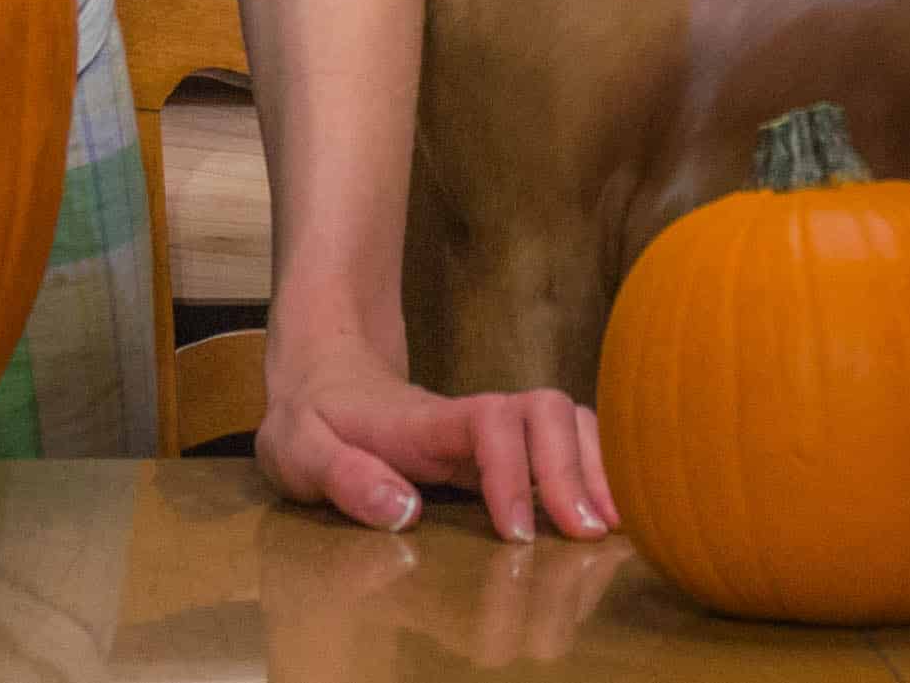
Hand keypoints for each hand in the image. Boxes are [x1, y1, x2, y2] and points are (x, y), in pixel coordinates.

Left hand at [255, 345, 614, 545]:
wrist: (324, 374)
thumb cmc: (312, 419)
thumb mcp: (296, 449)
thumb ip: (344, 478)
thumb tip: (405, 513)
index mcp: (424, 420)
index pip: (490, 422)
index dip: (514, 472)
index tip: (518, 533)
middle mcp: (470, 417)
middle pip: (547, 412)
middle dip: (573, 470)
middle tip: (588, 536)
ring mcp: (491, 428)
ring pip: (566, 420)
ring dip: (595, 466)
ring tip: (612, 525)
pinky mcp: (502, 446)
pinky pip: (563, 444)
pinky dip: (593, 468)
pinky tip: (605, 508)